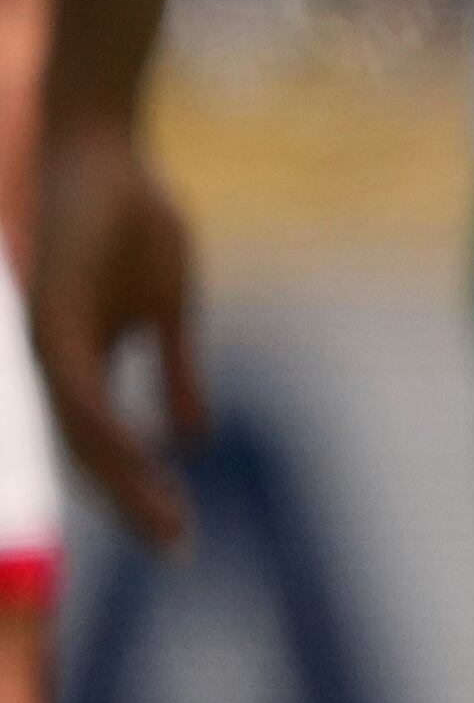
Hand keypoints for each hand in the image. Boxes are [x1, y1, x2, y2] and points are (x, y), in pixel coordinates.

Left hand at [30, 117, 206, 548]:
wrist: (97, 153)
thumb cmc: (129, 218)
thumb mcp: (170, 307)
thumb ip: (175, 370)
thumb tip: (194, 436)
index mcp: (78, 368)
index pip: (107, 449)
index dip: (143, 493)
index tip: (182, 536)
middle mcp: (55, 369)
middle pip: (92, 458)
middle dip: (135, 507)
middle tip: (177, 549)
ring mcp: (49, 350)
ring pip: (84, 438)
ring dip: (126, 485)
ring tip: (165, 521)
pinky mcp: (53, 324)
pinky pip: (81, 395)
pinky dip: (111, 434)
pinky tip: (142, 461)